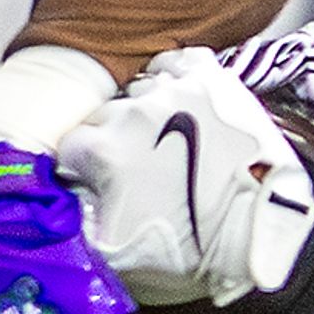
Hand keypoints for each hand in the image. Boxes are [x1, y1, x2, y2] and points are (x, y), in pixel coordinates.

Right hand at [56, 50, 313, 307]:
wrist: (257, 228)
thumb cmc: (192, 244)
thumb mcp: (113, 249)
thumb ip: (73, 221)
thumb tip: (57, 204)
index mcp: (105, 149)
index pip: (73, 148)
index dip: (87, 169)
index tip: (104, 182)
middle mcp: (135, 110)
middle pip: (106, 117)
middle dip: (117, 142)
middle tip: (143, 171)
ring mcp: (175, 89)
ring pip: (140, 90)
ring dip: (148, 114)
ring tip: (170, 144)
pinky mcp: (210, 78)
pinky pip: (177, 64)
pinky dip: (176, 81)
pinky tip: (183, 109)